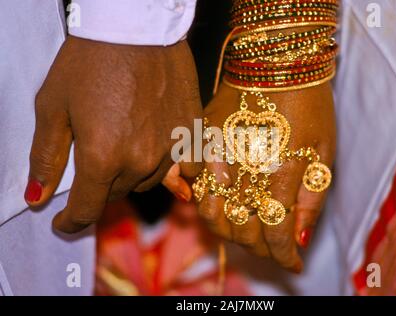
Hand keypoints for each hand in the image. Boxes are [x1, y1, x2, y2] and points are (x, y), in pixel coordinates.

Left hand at [25, 36, 201, 232]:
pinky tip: (158, 149)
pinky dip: (169, 166)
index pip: (85, 209)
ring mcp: (171, 148)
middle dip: (98, 188)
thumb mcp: (53, 105)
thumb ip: (46, 156)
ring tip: (123, 145)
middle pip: (116, 195)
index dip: (70, 221)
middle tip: (91, 164)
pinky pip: (184, 167)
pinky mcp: (192, 132)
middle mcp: (139, 160)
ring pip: (146, 182)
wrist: (137, 27)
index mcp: (101, 157)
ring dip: (130, 174)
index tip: (62, 220)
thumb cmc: (89, 60)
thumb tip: (37, 197)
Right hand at [196, 83, 335, 271]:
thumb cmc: (310, 104)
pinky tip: (219, 202)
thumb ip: (311, 199)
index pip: (277, 234)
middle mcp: (245, 169)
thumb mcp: (325, 152)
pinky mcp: (202, 142)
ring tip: (248, 230)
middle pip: (243, 231)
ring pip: (212, 215)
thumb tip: (300, 241)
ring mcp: (219, 155)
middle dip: (261, 249)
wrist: (277, 61)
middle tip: (274, 246)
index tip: (293, 264)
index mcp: (282, 172)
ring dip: (230, 232)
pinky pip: (192, 184)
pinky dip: (202, 202)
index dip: (285, 257)